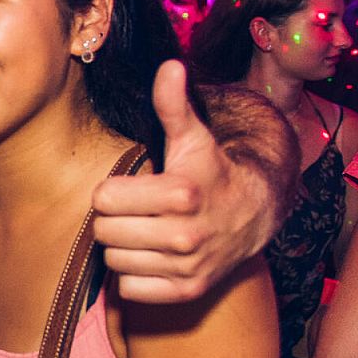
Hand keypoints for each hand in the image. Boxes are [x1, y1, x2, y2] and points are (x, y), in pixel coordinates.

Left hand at [93, 61, 266, 303]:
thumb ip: (172, 105)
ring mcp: (187, 267)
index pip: (104, 198)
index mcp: (182, 193)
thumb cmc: (210, 171)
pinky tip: (153, 255)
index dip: (111, 191)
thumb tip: (169, 66)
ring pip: (114, 260)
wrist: (253, 216)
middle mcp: (186, 234)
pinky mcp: (186, 291)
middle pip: (104, 231)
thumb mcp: (193, 137)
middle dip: (113, 218)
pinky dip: (134, 275)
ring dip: (123, 246)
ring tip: (145, 231)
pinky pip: (129, 288)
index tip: (131, 187)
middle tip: (135, 211)